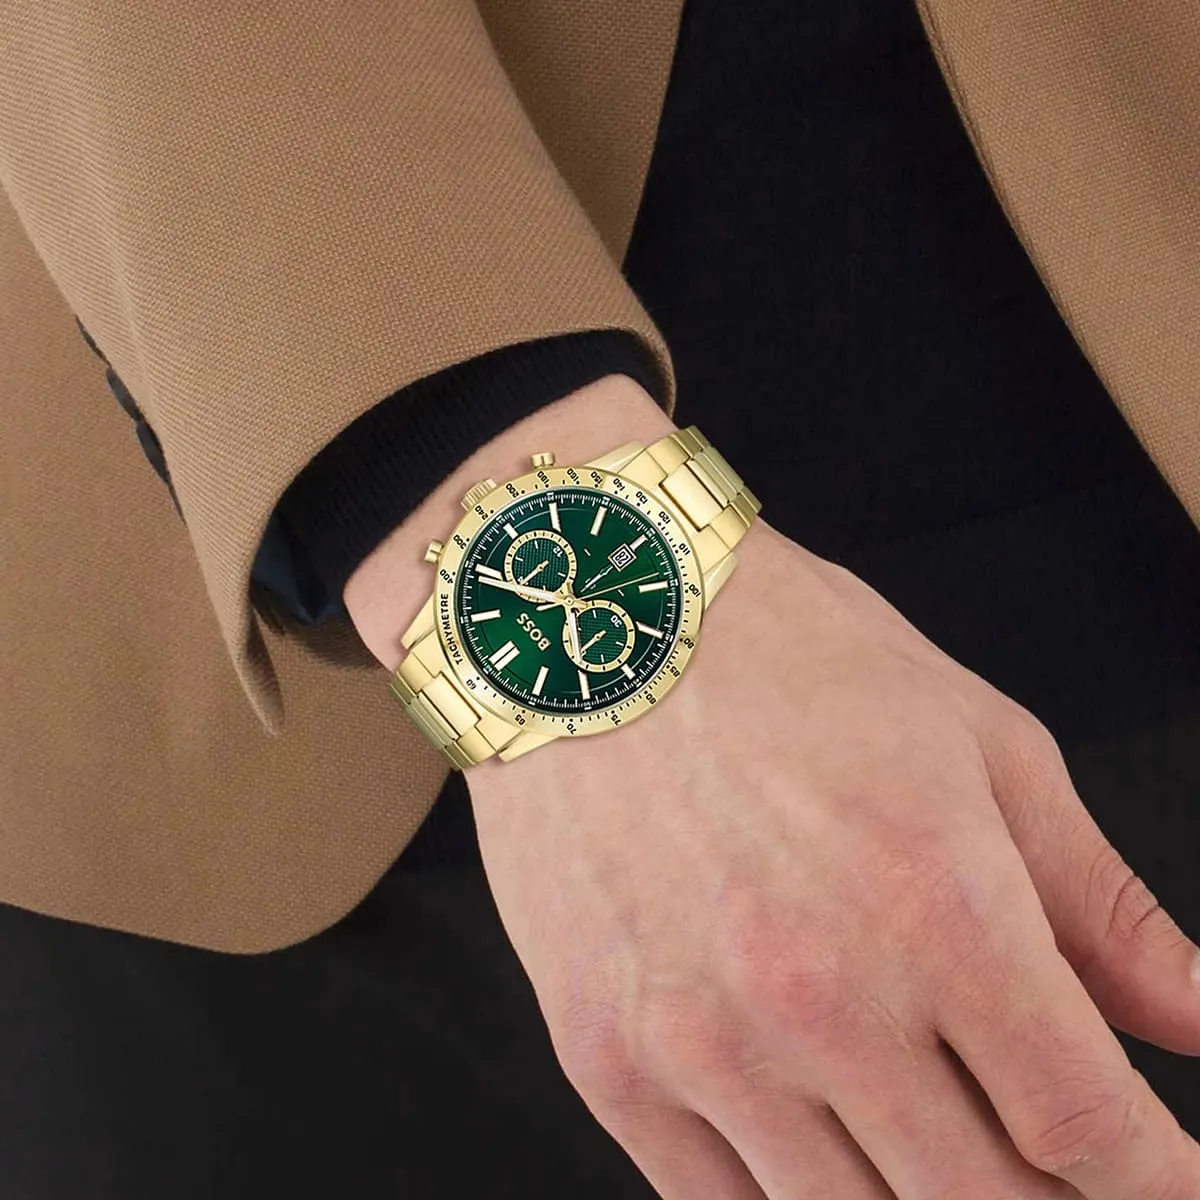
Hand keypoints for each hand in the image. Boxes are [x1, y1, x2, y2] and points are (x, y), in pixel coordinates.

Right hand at [468, 519, 1199, 1197]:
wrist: (591, 626)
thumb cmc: (784, 658)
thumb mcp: (979, 744)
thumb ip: (1101, 906)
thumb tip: (1196, 1021)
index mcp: (938, 908)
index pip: (1092, 1130)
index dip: (1159, 1186)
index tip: (1169, 1185)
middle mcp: (820, 1000)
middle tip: (1048, 1159)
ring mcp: (699, 1044)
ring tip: (939, 1149)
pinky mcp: (605, 1057)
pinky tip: (826, 1156)